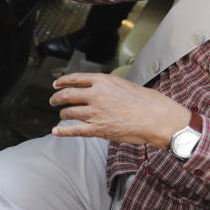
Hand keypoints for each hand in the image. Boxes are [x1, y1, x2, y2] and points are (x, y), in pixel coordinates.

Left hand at [50, 73, 190, 148]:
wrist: (156, 117)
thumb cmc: (146, 101)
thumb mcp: (124, 85)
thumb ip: (107, 87)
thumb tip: (96, 91)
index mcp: (103, 81)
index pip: (75, 79)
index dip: (63, 81)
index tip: (57, 84)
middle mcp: (96, 95)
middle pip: (68, 95)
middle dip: (57, 98)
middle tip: (53, 100)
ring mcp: (95, 112)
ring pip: (70, 112)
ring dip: (63, 113)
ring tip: (62, 114)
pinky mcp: (98, 129)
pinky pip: (75, 130)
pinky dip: (63, 131)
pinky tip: (57, 131)